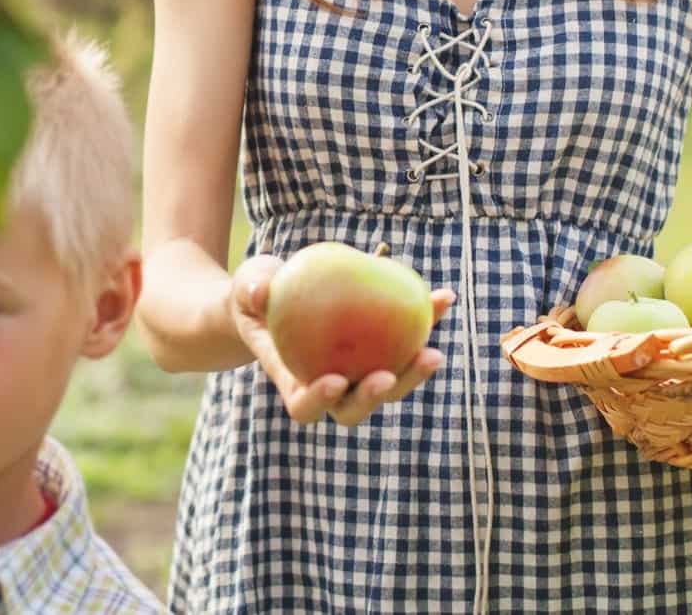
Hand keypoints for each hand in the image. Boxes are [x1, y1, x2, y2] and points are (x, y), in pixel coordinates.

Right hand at [230, 253, 454, 427]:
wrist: (275, 296)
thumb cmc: (255, 297)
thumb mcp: (248, 286)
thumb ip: (252, 289)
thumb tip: (260, 292)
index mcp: (293, 379)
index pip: (305, 405)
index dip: (321, 400)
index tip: (336, 380)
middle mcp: (330, 384)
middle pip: (356, 406)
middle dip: (376, 396)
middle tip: (389, 373)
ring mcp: (358, 369)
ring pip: (390, 384)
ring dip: (413, 373)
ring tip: (432, 350)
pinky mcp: (382, 349)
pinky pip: (406, 341)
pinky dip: (426, 322)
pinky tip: (444, 299)